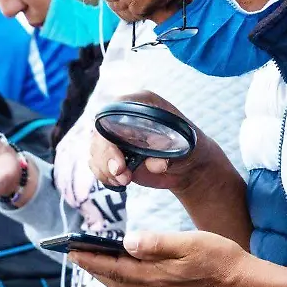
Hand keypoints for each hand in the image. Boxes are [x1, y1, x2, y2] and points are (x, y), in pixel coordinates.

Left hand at [70, 230, 257, 286]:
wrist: (246, 286)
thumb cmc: (222, 259)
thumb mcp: (191, 243)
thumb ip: (158, 243)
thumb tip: (127, 242)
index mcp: (157, 275)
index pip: (115, 267)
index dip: (91, 258)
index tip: (71, 249)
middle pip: (115, 280)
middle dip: (93, 267)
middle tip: (73, 255)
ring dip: (106, 275)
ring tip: (93, 262)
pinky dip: (124, 281)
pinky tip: (125, 273)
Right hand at [89, 91, 223, 193]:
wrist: (189, 165)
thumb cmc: (190, 147)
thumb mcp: (185, 145)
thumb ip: (168, 151)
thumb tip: (155, 164)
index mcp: (141, 103)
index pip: (113, 112)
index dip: (110, 135)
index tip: (120, 162)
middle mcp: (123, 116)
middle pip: (99, 133)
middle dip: (106, 158)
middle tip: (122, 176)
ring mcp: (116, 135)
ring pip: (95, 150)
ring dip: (105, 170)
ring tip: (124, 181)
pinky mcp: (113, 153)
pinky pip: (97, 163)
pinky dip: (104, 175)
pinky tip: (119, 182)